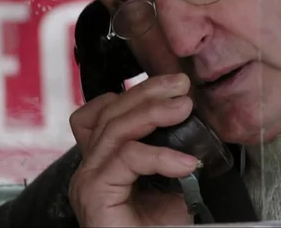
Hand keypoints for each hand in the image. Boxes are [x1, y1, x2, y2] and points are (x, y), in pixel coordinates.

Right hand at [68, 73, 199, 226]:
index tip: (172, 87)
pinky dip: (159, 155)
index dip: (135, 93)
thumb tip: (192, 121)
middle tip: (180, 86)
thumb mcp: (170, 183)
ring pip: (115, 128)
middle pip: (109, 112)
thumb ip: (169, 152)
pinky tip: (185, 163)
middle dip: (147, 93)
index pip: (105, 112)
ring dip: (153, 112)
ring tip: (184, 108)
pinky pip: (125, 158)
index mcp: (104, 162)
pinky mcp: (95, 195)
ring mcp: (88, 181)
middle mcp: (90, 169)